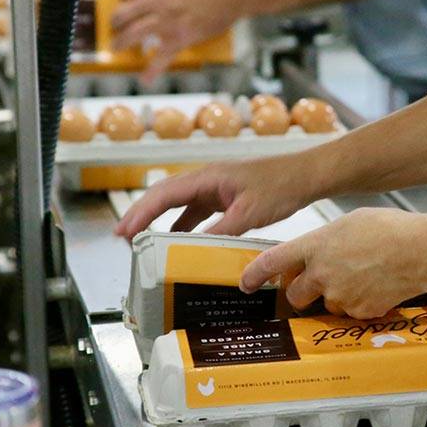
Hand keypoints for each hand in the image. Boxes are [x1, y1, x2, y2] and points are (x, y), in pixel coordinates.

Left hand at [111, 0, 249, 85]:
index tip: (125, 3)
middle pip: (123, 13)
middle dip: (115, 21)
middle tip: (114, 26)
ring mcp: (168, 20)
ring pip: (133, 34)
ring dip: (121, 43)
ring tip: (117, 48)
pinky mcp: (182, 37)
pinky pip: (162, 57)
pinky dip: (152, 70)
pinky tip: (145, 78)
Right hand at [115, 156, 317, 239]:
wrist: (304, 176)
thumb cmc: (281, 186)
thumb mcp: (250, 213)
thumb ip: (222, 231)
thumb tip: (196, 250)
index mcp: (207, 177)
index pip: (164, 194)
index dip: (141, 212)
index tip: (124, 230)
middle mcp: (205, 180)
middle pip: (163, 196)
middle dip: (140, 216)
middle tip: (122, 237)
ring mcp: (214, 188)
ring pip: (177, 204)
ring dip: (158, 221)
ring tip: (141, 241)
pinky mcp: (223, 197)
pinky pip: (195, 212)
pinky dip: (181, 226)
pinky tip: (177, 242)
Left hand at [240, 208, 426, 317]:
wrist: (421, 252)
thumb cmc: (390, 230)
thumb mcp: (348, 223)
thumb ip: (325, 240)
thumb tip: (318, 251)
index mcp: (315, 245)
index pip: (272, 262)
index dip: (255, 275)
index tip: (246, 283)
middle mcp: (321, 273)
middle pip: (294, 294)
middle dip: (300, 292)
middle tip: (317, 283)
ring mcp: (339, 296)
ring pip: (325, 305)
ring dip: (334, 297)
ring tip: (361, 278)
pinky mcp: (359, 312)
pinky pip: (350, 313)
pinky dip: (358, 304)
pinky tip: (375, 286)